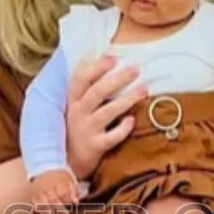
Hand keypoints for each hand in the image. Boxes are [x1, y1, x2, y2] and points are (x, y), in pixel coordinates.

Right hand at [29, 169, 81, 213]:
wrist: (41, 172)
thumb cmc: (58, 178)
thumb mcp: (68, 179)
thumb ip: (73, 190)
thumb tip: (76, 202)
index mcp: (58, 179)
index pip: (63, 193)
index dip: (68, 201)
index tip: (72, 206)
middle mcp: (46, 185)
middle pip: (54, 200)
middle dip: (60, 209)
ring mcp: (38, 191)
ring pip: (44, 204)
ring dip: (52, 212)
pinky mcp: (32, 196)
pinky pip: (37, 206)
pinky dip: (43, 211)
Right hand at [65, 55, 147, 180]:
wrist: (69, 160)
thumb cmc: (77, 125)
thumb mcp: (75, 102)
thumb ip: (83, 80)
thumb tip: (91, 52)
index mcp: (73, 99)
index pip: (81, 79)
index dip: (97, 67)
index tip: (114, 58)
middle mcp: (78, 113)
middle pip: (97, 92)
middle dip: (117, 79)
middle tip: (136, 68)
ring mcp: (86, 130)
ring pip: (107, 112)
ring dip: (126, 99)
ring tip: (144, 89)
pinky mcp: (95, 147)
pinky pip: (110, 138)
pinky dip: (122, 129)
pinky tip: (132, 120)